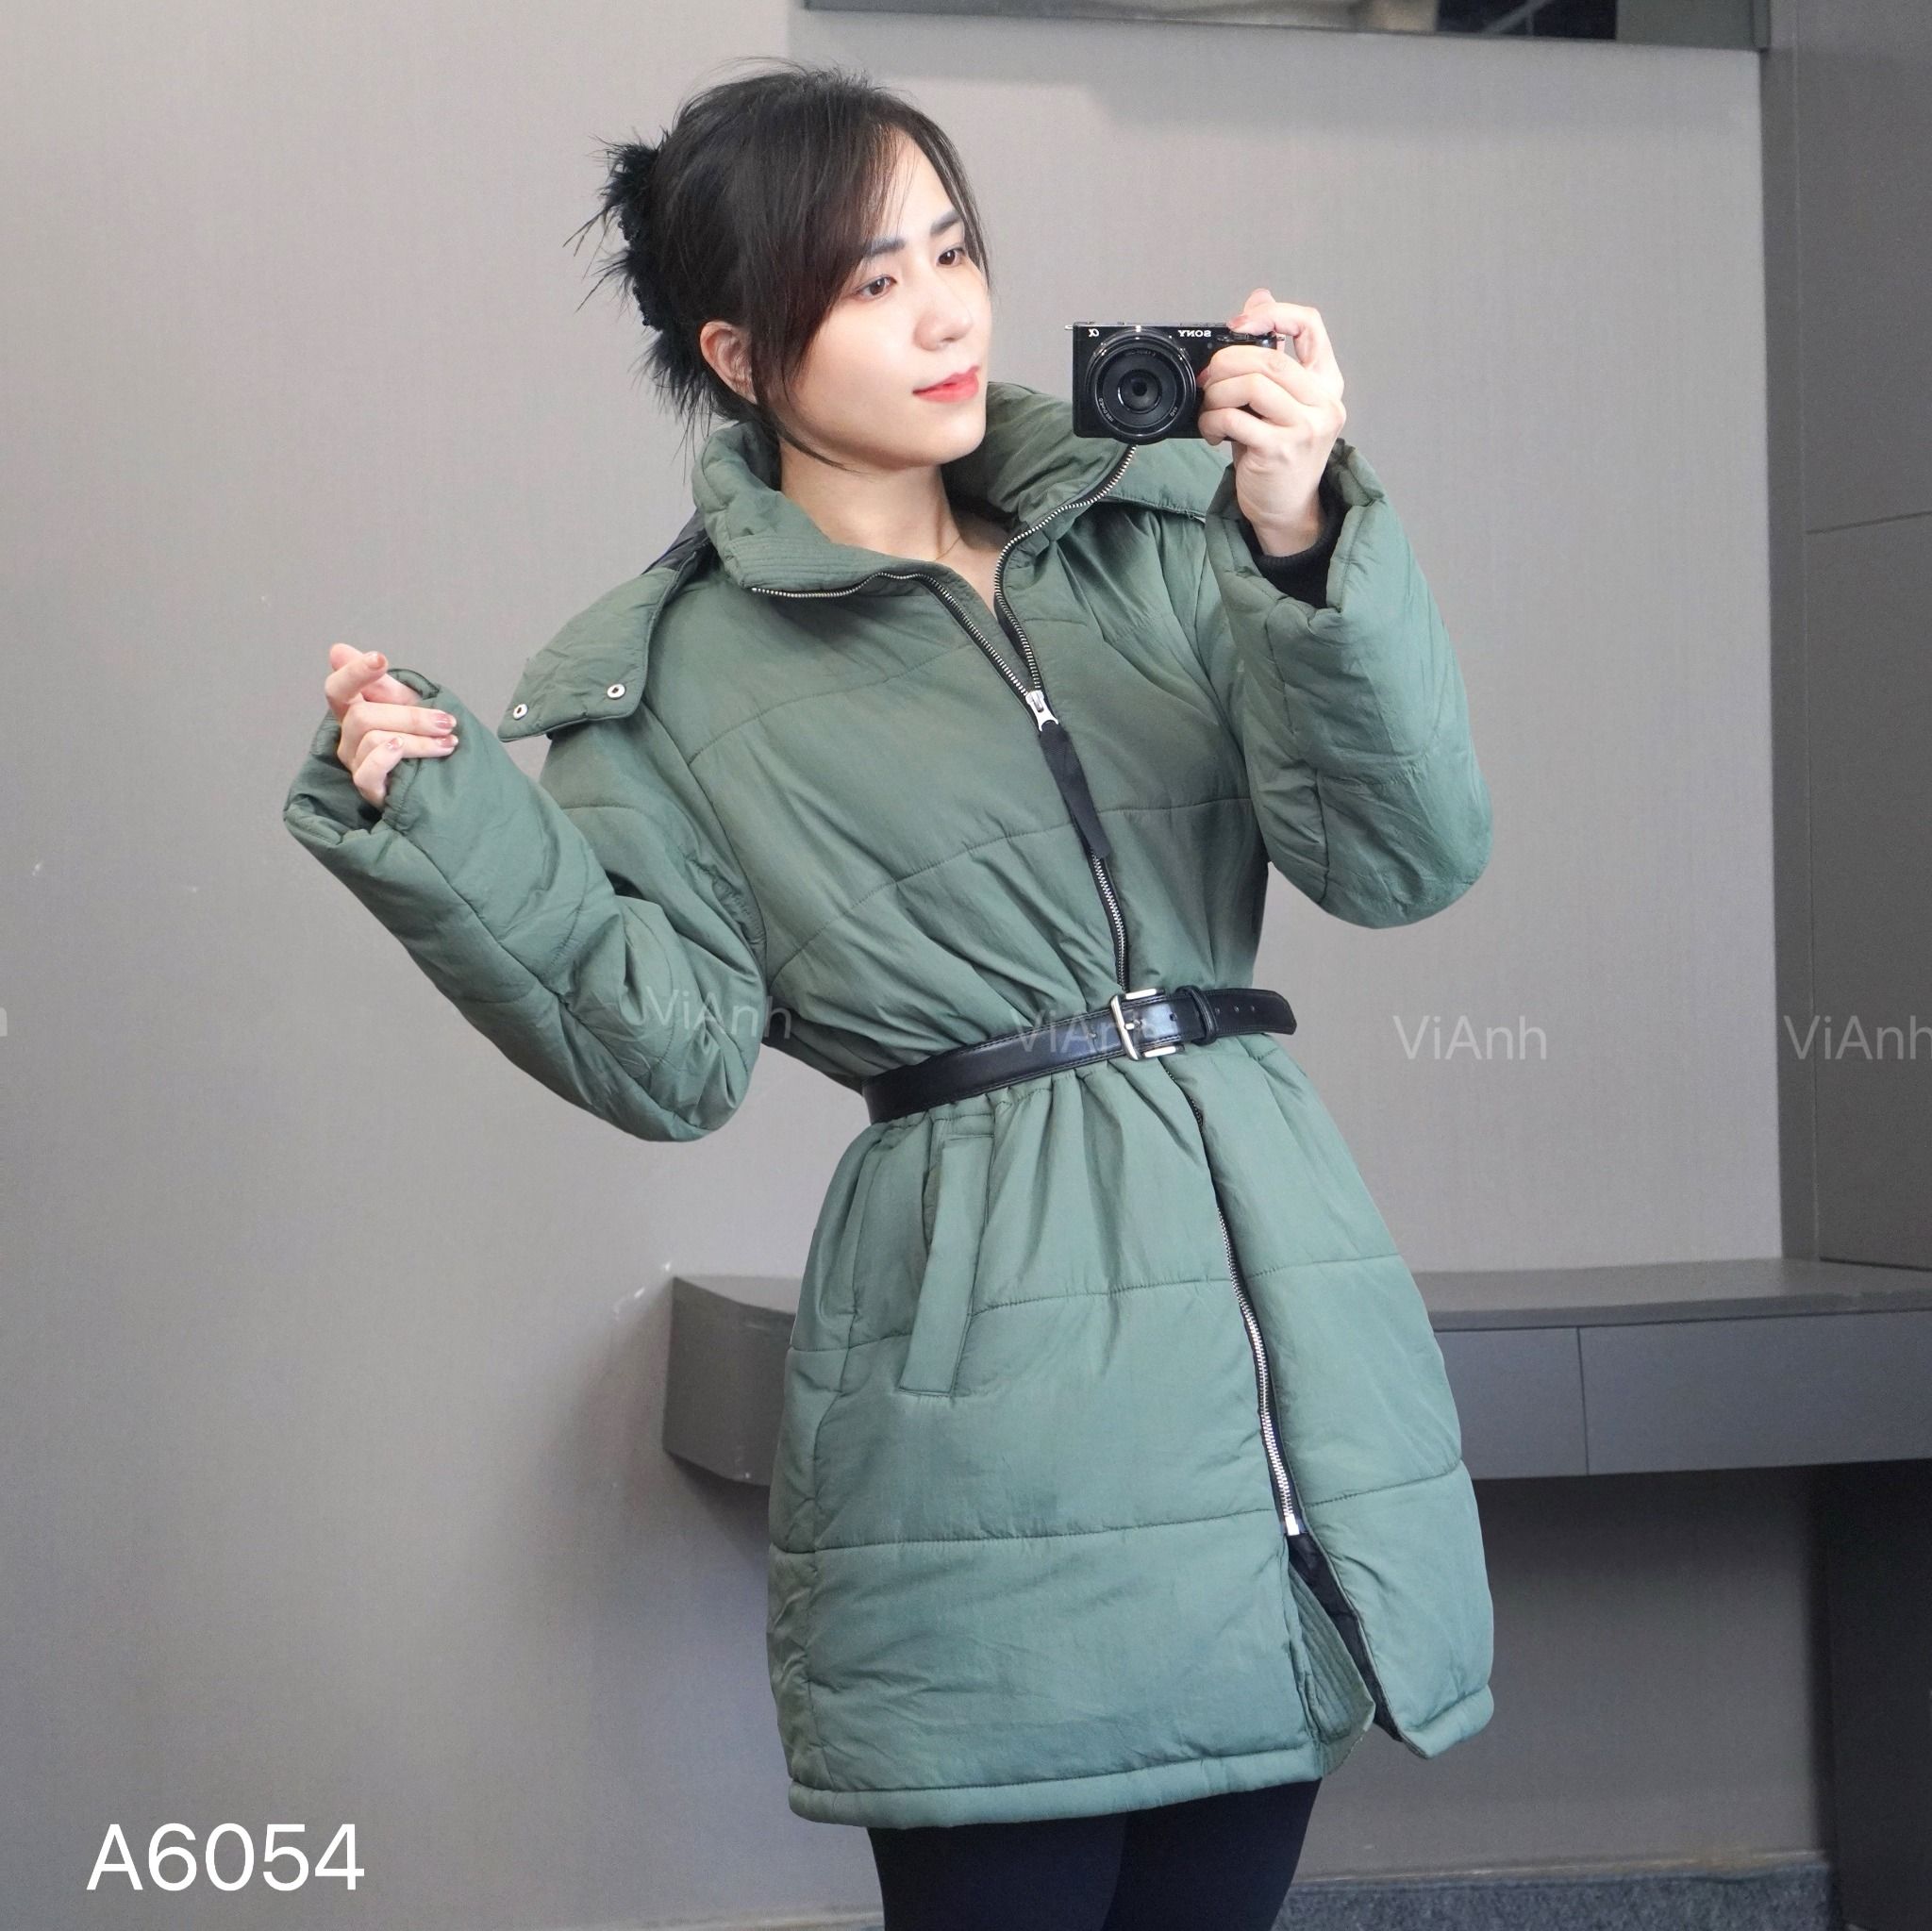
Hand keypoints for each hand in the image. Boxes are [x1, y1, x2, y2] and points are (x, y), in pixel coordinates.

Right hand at [324, 643, 457, 807]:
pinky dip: (387, 758)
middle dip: (411, 716)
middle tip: (446, 721)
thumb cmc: (424, 736)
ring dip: (418, 739)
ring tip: (448, 742)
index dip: (354, 672)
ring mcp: (356, 762)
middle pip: (362, 716)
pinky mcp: (368, 787)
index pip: (338, 688)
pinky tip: (404, 752)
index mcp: (355, 710)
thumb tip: (338, 651)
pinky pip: (367, 771)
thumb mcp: (410, 705)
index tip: (380, 659)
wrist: (445, 779)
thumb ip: (382, 683)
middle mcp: (349, 736)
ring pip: (373, 739)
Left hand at [1196, 289, 1346, 553]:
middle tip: (1208, 378)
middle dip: (1227, 361)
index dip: (1273, 313)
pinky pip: (1236, 419)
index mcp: (1325, 383)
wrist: (1286, 509)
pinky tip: (1213, 431)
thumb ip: (1272, 354)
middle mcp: (1322, 402)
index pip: (1311, 324)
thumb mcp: (1279, 401)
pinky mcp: (1280, 450)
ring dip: (1217, 393)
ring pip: (1252, 384)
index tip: (1239, 324)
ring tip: (1210, 408)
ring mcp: (1305, 427)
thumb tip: (1259, 299)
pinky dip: (1213, 420)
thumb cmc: (1279, 454)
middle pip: (1270, 356)